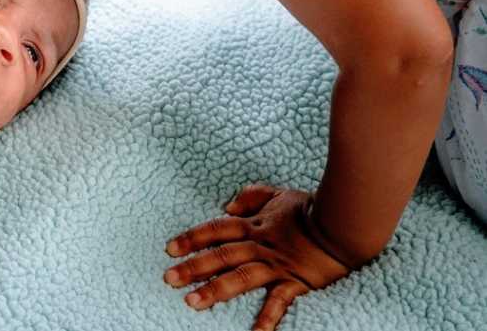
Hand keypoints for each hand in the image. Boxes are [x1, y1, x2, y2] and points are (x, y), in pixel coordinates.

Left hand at [163, 185, 350, 330]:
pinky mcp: (296, 282)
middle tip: (169, 279)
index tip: (170, 248)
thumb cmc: (312, 207)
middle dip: (193, 267)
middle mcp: (260, 245)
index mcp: (254, 225)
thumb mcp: (278, 193)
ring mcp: (276, 264)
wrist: (343, 221)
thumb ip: (251, 196)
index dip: (192, 238)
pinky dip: (268, 318)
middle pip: (221, 255)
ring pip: (240, 277)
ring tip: (193, 302)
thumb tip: (227, 205)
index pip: (216, 229)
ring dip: (216, 290)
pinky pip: (278, 302)